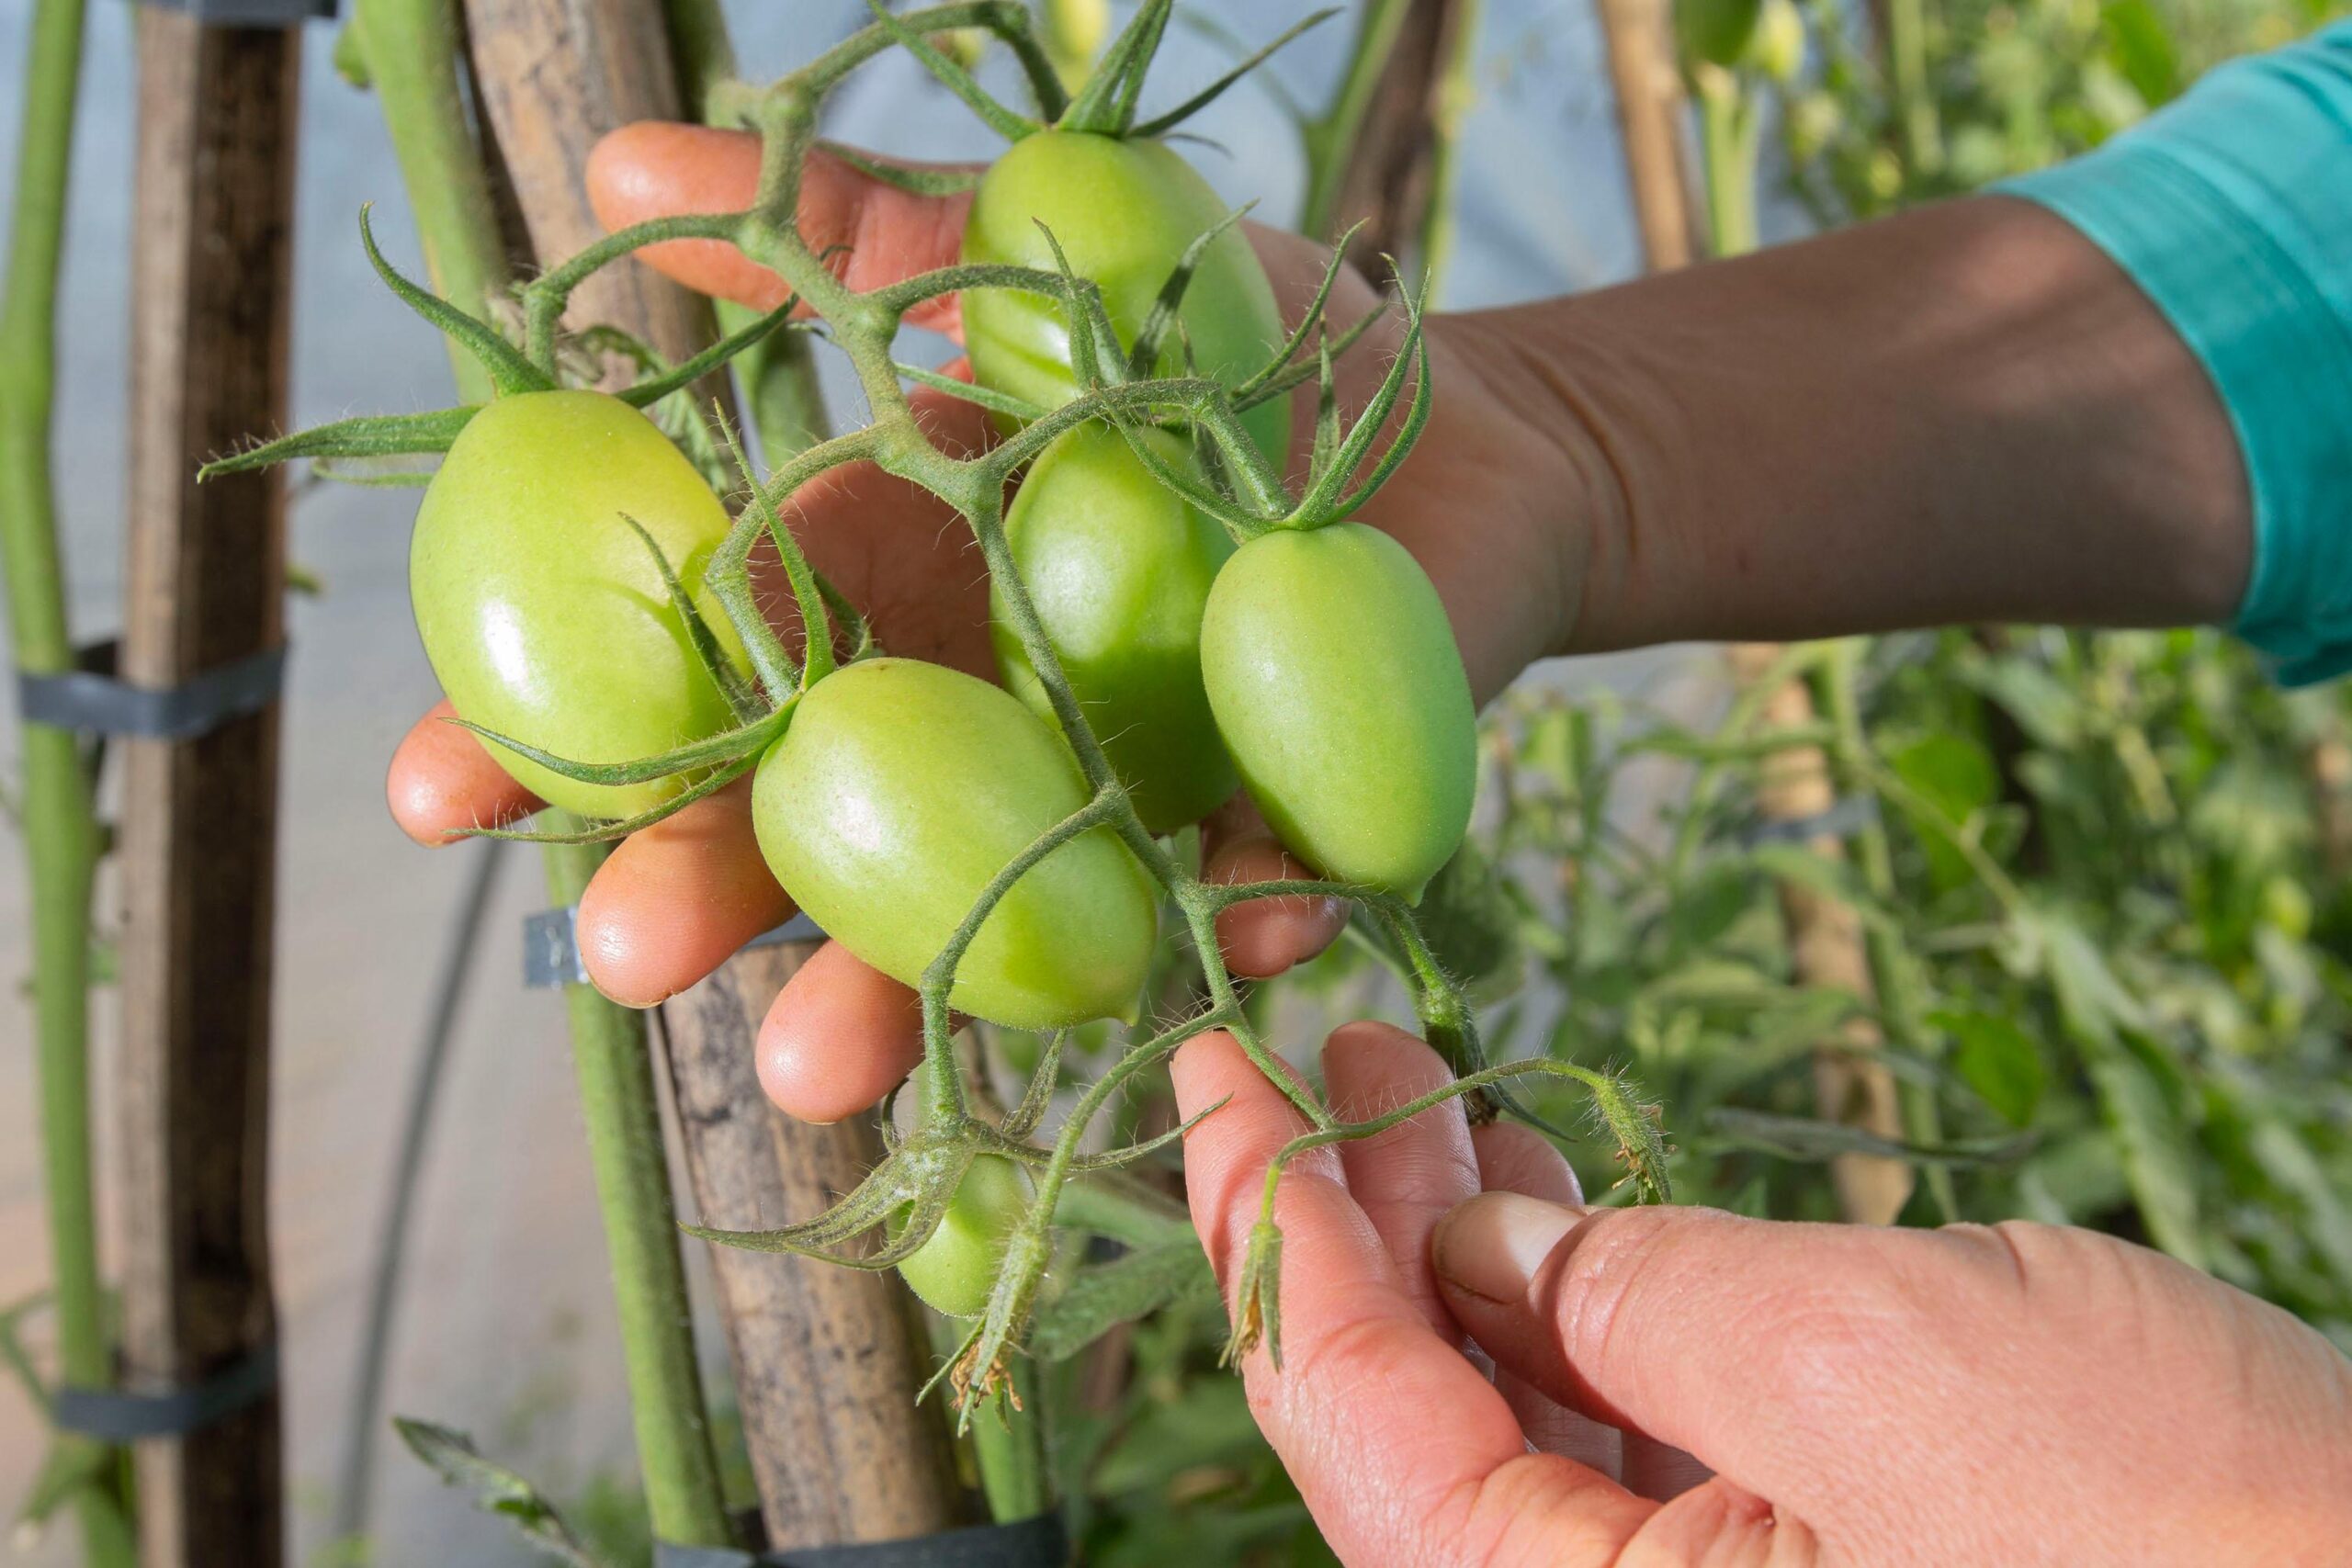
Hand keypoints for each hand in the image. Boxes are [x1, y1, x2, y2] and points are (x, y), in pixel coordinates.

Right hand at [387, 123, 1596, 1122]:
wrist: (1467, 420)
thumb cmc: (1231, 343)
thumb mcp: (1028, 257)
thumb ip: (837, 232)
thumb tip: (610, 169)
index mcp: (900, 588)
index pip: (708, 664)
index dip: (574, 731)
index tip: (436, 793)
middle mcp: (987, 717)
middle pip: (824, 819)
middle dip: (716, 890)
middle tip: (624, 963)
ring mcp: (1124, 790)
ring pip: (992, 903)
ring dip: (909, 988)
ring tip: (818, 1070)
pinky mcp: (1282, 828)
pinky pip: (1249, 893)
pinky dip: (1241, 920)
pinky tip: (1226, 947)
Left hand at [1175, 1022, 2351, 1566]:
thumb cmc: (2174, 1536)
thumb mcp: (1848, 1363)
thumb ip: (1619, 1301)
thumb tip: (1472, 1239)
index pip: (1343, 1411)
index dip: (1260, 1222)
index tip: (1210, 1067)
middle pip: (1403, 1414)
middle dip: (1349, 1211)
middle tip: (1309, 1040)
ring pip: (1505, 1413)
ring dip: (1451, 1236)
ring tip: (1405, 1070)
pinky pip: (1620, 1436)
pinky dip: (1568, 1299)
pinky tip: (1538, 1184)